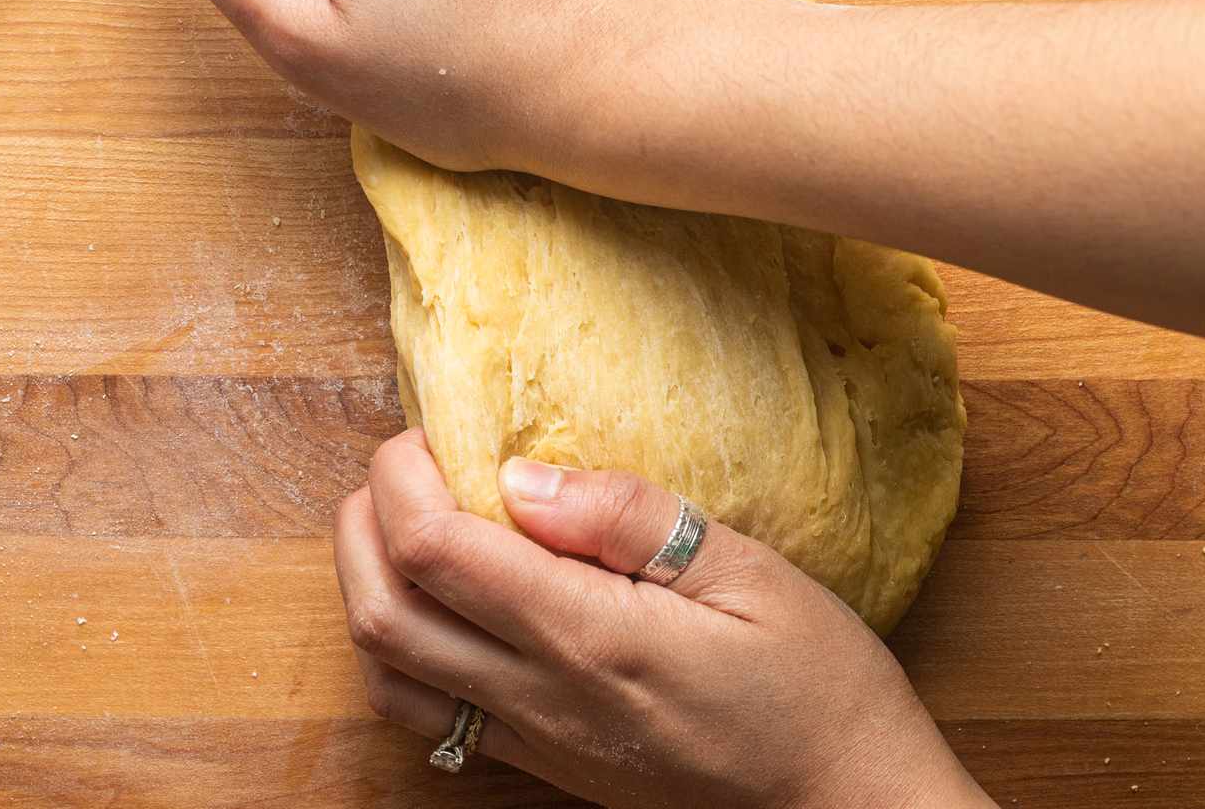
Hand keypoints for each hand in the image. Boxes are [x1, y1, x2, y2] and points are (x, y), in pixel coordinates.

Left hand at [333, 430, 991, 808]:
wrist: (843, 800)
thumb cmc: (815, 681)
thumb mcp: (750, 572)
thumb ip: (631, 521)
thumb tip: (521, 477)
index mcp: (590, 636)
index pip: (434, 551)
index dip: (402, 478)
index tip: (428, 433)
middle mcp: (542, 698)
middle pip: (382, 614)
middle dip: (361, 524)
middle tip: (403, 467)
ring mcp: (537, 744)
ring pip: (387, 675)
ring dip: (368, 590)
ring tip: (407, 526)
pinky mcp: (544, 769)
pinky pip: (429, 718)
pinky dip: (401, 653)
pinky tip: (443, 609)